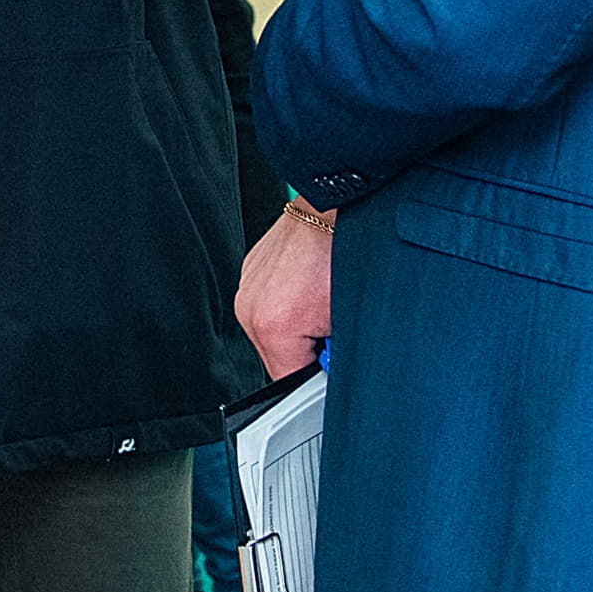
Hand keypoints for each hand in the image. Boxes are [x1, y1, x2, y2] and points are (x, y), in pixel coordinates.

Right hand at [236, 206, 335, 379]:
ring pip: (272, 332)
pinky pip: (267, 304)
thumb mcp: (345, 321)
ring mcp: (247, 288)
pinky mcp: (250, 273)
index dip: (316, 376)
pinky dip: (288, 304)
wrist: (332, 209)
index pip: (289, 382)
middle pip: (278, 357)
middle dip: (307, 349)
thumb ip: (332, 357)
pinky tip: (310, 287)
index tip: (330, 363)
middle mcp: (250, 309)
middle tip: (331, 326)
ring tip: (321, 301)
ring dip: (297, 327)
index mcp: (273, 327)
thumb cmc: (344, 256)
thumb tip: (330, 373)